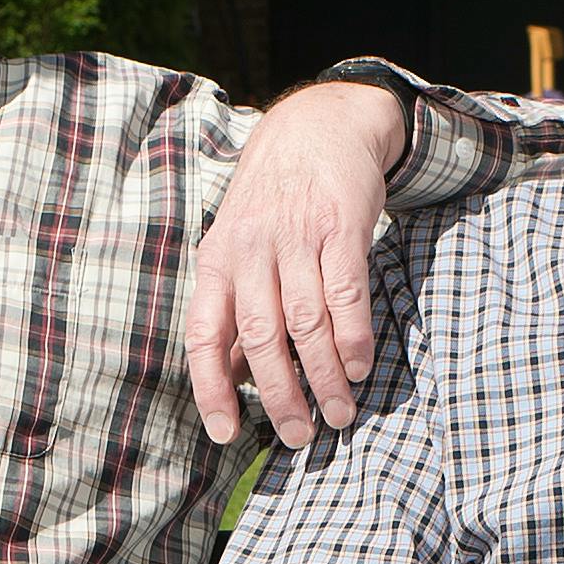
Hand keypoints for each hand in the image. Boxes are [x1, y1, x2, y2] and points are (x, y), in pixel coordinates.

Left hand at [183, 80, 411, 450]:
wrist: (316, 126)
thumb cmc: (274, 204)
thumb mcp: (237, 247)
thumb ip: (236, 308)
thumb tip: (234, 379)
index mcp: (217, 262)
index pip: (205, 335)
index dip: (211, 388)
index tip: (225, 433)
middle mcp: (251, 251)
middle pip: (261, 337)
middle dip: (280, 395)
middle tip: (299, 437)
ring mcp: (296, 237)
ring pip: (306, 322)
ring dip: (323, 375)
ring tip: (338, 414)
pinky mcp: (340, 226)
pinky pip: (345, 293)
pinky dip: (352, 336)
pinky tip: (358, 367)